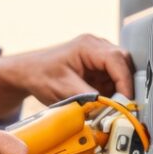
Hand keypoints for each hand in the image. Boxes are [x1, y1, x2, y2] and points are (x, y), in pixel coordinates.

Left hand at [0, 34, 135, 118]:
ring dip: (117, 90)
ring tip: (108, 105)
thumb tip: (109, 107)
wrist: (26, 73)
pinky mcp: (96, 67)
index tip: (126, 101)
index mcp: (88, 46)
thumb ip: (88, 97)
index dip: (125, 82)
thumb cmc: (39, 75)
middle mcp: (96, 47)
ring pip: (120, 73)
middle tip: (121, 106)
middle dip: (124, 86)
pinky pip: (111, 79)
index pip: (117, 60)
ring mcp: (97, 56)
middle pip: (123, 64)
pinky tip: (101, 101)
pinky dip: (110, 92)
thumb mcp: (63, 89)